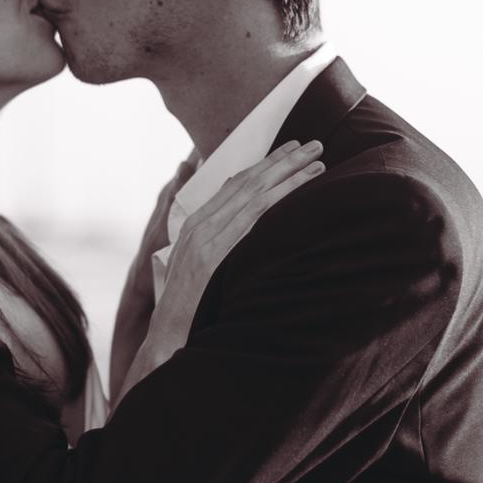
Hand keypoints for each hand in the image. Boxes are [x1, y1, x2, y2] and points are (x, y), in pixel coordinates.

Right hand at [121, 140, 324, 393]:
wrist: (165, 339)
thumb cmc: (187, 312)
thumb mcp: (199, 272)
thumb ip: (217, 247)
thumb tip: (241, 237)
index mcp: (195, 225)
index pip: (235, 184)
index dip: (265, 165)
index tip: (290, 151)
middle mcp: (199, 224)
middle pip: (247, 182)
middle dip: (282, 160)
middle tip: (313, 144)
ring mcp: (205, 237)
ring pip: (254, 194)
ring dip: (288, 173)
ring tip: (317, 160)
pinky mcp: (213, 253)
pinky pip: (252, 217)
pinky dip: (278, 197)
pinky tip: (301, 187)